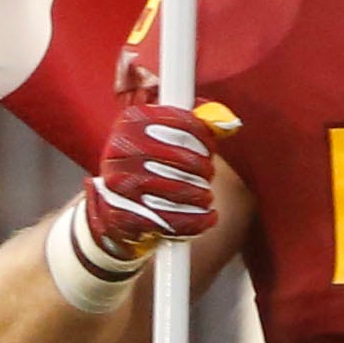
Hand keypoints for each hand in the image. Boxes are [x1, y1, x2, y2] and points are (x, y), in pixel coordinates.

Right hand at [80, 97, 224, 263]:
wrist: (114, 201)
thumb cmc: (148, 161)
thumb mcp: (166, 133)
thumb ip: (199, 123)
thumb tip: (229, 123)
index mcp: (130, 122)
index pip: (184, 124)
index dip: (204, 140)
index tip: (208, 150)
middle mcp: (119, 151)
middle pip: (185, 159)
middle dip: (204, 169)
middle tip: (206, 174)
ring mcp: (120, 185)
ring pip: (182, 190)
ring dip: (202, 195)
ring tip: (204, 196)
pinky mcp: (125, 215)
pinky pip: (174, 220)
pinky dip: (198, 220)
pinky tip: (206, 216)